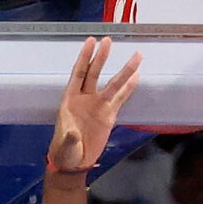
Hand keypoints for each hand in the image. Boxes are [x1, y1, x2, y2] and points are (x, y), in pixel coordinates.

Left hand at [47, 38, 142, 174]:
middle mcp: (86, 98)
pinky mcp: (109, 115)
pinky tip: (137, 77)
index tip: (91, 41)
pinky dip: (129, 88)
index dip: (85, 57)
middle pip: (95, 73)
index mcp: (71, 99)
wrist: (74, 162)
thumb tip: (73, 132)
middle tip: (108, 40)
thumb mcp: (65, 145)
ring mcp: (98, 105)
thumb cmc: (65, 151)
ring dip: (124, 70)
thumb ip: (69, 138)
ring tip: (137, 56)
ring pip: (113, 84)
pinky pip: (121, 99)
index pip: (79, 73)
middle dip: (101, 57)